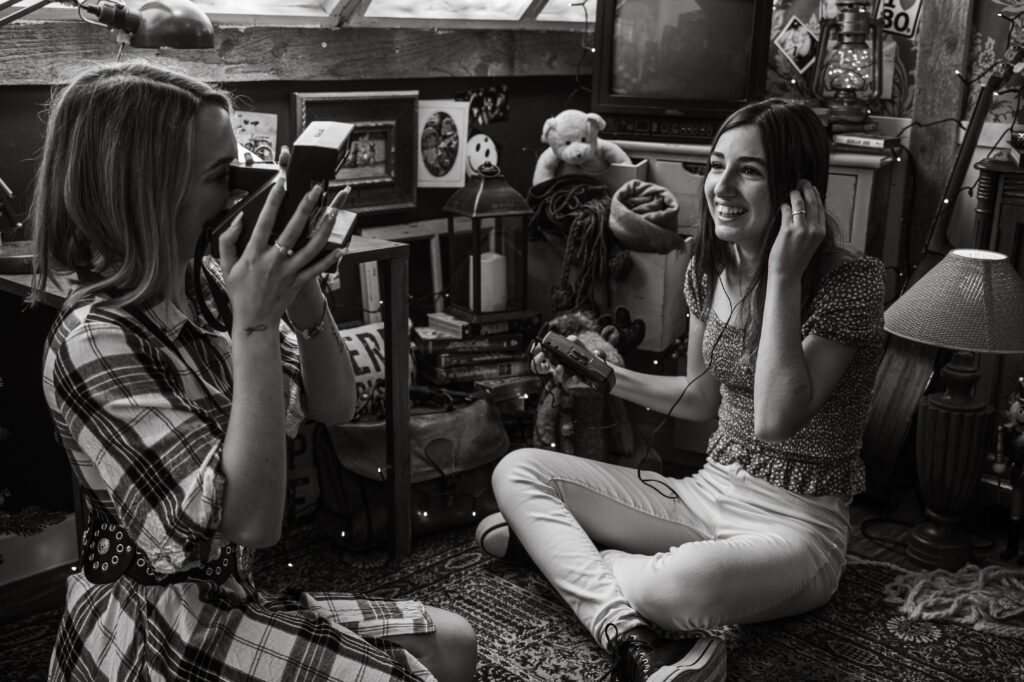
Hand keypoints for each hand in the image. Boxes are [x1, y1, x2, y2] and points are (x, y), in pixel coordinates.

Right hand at [216, 159, 341, 330]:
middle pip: (293, 229)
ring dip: (324, 228)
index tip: (282, 183)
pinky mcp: (299, 282)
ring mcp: (289, 272)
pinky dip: (331, 258)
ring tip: (333, 211)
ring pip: (311, 247)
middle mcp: (273, 261)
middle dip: (305, 207)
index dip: (273, 201)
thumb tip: (238, 218)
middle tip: (316, 190)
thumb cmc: (239, 292)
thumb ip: (228, 240)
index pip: (264, 221)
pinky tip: (342, 247)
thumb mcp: (226, 265)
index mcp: (254, 254)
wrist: (254, 320)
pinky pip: (318, 268)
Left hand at [769, 179, 825, 276]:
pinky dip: (784, 206)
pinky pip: (787, 210)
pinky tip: (782, 205)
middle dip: (807, 188)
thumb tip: (808, 208)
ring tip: (791, 191)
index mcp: (821, 232)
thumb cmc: (796, 258)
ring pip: (800, 203)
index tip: (812, 187)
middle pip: (812, 202)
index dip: (816, 195)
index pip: (820, 207)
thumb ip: (812, 227)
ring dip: (795, 194)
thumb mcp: (810, 242)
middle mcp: (814, 229)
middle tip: (801, 181)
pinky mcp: (788, 231)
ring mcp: (801, 230)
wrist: (787, 273)